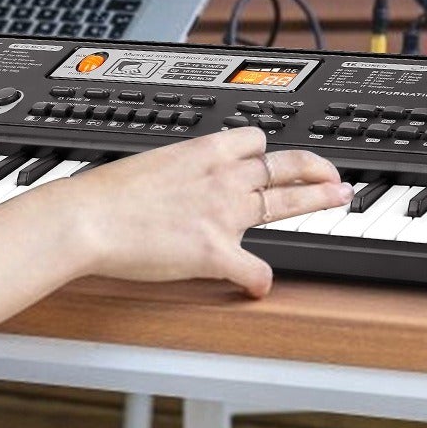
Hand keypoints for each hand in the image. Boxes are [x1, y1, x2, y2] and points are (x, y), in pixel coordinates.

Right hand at [55, 127, 350, 297]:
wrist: (90, 218)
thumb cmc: (107, 195)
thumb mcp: (150, 165)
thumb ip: (178, 172)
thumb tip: (179, 182)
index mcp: (203, 152)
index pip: (254, 139)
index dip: (268, 150)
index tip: (280, 157)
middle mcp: (222, 178)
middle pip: (284, 165)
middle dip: (317, 169)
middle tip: (336, 176)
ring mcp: (224, 214)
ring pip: (285, 202)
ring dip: (316, 201)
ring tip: (336, 199)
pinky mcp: (216, 252)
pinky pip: (255, 269)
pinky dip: (258, 282)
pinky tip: (258, 288)